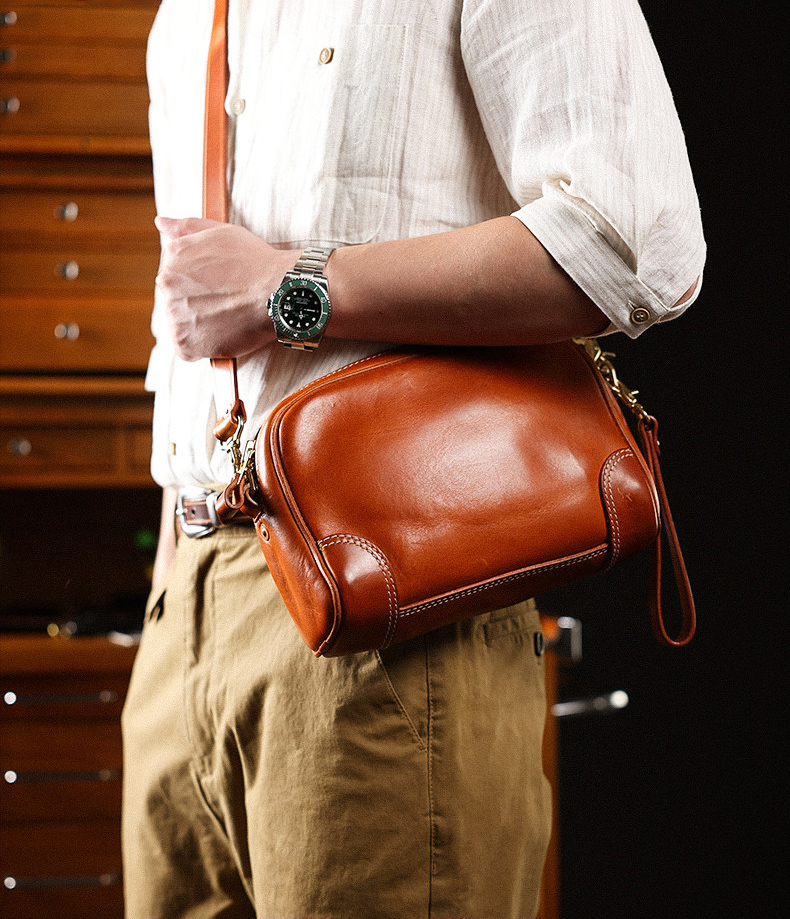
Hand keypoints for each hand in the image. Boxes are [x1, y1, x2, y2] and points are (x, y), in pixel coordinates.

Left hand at [154, 216, 296, 360]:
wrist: (278, 292)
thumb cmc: (256, 262)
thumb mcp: (221, 233)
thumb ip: (187, 228)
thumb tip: (160, 223)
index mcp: (172, 256)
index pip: (176, 277)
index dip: (201, 286)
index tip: (221, 288)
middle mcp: (166, 283)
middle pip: (177, 301)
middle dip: (198, 305)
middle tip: (227, 304)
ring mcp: (174, 314)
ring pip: (182, 325)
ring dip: (201, 327)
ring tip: (228, 319)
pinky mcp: (184, 342)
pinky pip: (188, 349)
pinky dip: (204, 347)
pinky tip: (224, 334)